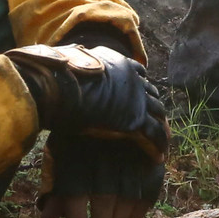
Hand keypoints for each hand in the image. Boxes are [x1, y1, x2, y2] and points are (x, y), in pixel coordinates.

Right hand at [6, 42, 168, 157]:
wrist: (59, 85)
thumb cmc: (55, 76)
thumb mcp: (68, 62)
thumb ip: (74, 63)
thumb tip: (62, 59)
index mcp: (117, 62)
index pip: (138, 73)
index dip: (141, 87)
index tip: (144, 97)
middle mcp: (132, 77)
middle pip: (152, 95)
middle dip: (155, 109)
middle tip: (158, 123)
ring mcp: (136, 97)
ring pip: (157, 116)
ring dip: (161, 130)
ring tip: (163, 144)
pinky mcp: (135, 119)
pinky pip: (153, 135)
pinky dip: (158, 146)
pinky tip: (159, 158)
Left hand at [37, 119, 161, 217]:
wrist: (107, 101)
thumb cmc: (77, 136)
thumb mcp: (60, 157)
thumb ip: (55, 189)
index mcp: (78, 153)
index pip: (76, 192)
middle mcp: (104, 154)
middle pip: (104, 197)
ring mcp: (130, 154)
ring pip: (128, 196)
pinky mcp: (148, 156)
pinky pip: (148, 188)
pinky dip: (139, 209)